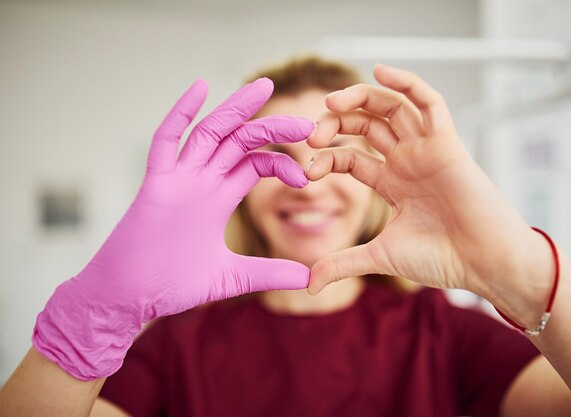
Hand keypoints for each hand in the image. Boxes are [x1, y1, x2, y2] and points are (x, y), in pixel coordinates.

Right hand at [33, 78, 313, 379]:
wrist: (129, 299)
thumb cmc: (171, 285)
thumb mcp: (231, 277)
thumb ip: (269, 273)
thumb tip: (310, 279)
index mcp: (217, 198)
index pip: (254, 163)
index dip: (281, 161)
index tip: (308, 176)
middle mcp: (200, 183)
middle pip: (238, 141)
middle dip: (272, 127)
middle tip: (308, 122)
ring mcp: (177, 180)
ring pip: (209, 133)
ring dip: (236, 109)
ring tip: (264, 86)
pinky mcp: (154, 186)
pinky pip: (165, 141)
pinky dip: (180, 114)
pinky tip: (200, 87)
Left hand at [306, 65, 551, 322]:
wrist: (484, 263)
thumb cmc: (442, 258)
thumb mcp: (380, 256)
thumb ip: (343, 264)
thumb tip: (308, 285)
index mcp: (391, 182)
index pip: (350, 157)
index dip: (326, 158)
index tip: (307, 170)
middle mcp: (406, 161)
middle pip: (365, 125)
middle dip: (336, 123)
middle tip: (314, 135)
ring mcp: (426, 149)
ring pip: (391, 108)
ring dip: (360, 98)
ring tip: (332, 102)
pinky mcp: (447, 143)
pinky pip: (430, 102)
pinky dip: (407, 83)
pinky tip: (380, 71)